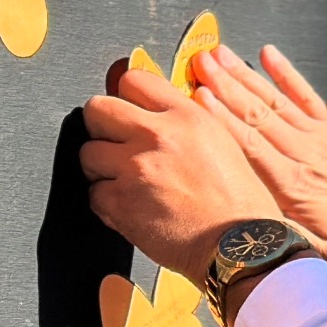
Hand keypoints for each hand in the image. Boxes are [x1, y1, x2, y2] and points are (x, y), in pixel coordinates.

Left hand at [81, 61, 282, 281]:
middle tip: (113, 142)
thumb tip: (154, 112)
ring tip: (123, 180)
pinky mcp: (121, 203)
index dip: (126, 96)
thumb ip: (184, 120)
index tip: (127, 109)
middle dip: (101, 126)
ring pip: (88, 152)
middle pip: (97, 109)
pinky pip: (93, 192)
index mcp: (186, 116)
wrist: (237, 246)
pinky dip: (106, 202)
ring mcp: (135, 169)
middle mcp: (157, 136)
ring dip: (101, 166)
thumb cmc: (237, 203)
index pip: (133, 80)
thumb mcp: (221, 142)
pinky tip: (129, 206)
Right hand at [193, 45, 326, 300]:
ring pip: (275, 101)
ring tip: (218, 54)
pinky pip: (306, 97)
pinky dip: (287, 74)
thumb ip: (288, 242)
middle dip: (224, 87)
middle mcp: (307, 156)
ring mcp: (322, 140)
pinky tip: (269, 54)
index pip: (251, 146)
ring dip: (244, 76)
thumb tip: (248, 230)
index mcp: (298, 188)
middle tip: (198, 61)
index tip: (197, 97)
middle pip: (257, 115)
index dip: (221, 120)